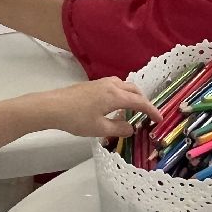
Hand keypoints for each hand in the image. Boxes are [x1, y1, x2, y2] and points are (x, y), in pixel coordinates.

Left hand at [34, 78, 160, 138]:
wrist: (52, 107)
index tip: (159, 120)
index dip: (151, 111)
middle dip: (144, 101)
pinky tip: (116, 105)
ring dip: (132, 96)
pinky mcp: (93, 85)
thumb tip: (132, 127)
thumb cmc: (76, 119)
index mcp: (115, 95)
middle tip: (148, 114)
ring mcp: (101, 83)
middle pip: (134, 90)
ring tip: (133, 110)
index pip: (140, 102)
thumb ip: (118, 128)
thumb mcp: (99, 129)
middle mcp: (111, 85)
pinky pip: (115, 86)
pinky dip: (122, 94)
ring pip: (124, 86)